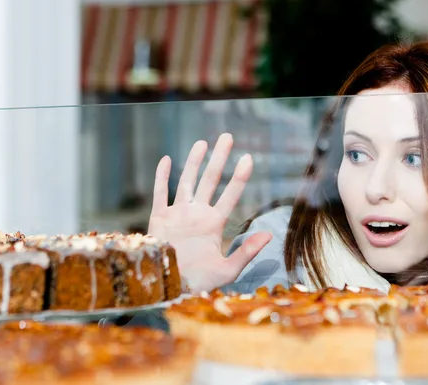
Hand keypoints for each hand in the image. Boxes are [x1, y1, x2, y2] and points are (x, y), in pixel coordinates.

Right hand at [148, 133, 271, 292]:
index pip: (230, 194)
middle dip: (219, 159)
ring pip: (187, 181)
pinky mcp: (158, 219)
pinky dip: (162, 177)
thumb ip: (246, 252)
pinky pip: (160, 193)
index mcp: (214, 224)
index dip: (239, 177)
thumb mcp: (227, 270)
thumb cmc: (200, 283)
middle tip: (227, 137)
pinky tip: (166, 160)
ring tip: (202, 142)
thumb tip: (269, 235)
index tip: (249, 158)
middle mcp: (197, 214)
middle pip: (210, 180)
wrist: (169, 289)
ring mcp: (177, 214)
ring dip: (194, 162)